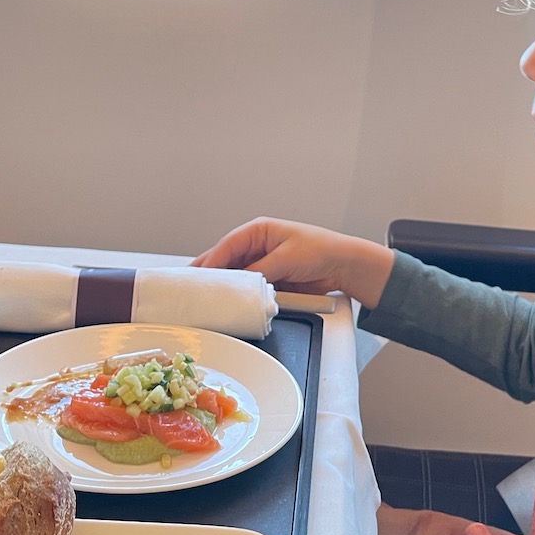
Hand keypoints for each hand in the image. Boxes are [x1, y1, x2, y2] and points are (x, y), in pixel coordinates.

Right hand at [191, 217, 395, 307]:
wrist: (343, 266)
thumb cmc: (320, 250)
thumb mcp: (286, 258)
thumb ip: (260, 270)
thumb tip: (240, 282)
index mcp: (258, 231)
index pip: (227, 246)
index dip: (210, 261)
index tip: (197, 275)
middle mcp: (256, 246)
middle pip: (225, 260)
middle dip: (209, 274)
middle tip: (191, 288)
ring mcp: (261, 263)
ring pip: (233, 275)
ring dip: (222, 286)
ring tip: (204, 298)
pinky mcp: (268, 279)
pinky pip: (247, 288)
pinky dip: (238, 295)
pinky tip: (228, 303)